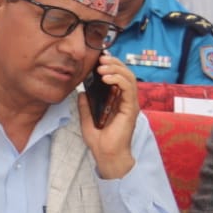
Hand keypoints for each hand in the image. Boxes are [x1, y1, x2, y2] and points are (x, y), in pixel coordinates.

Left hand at [77, 53, 139, 178]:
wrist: (106, 154)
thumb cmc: (99, 139)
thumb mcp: (86, 118)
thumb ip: (85, 105)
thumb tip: (81, 92)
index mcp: (117, 100)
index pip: (118, 77)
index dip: (112, 65)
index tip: (99, 58)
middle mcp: (126, 100)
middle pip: (126, 74)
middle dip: (114, 63)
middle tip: (101, 58)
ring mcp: (130, 105)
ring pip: (129, 79)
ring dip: (116, 69)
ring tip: (102, 67)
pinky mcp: (131, 110)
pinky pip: (129, 90)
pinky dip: (119, 80)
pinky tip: (107, 78)